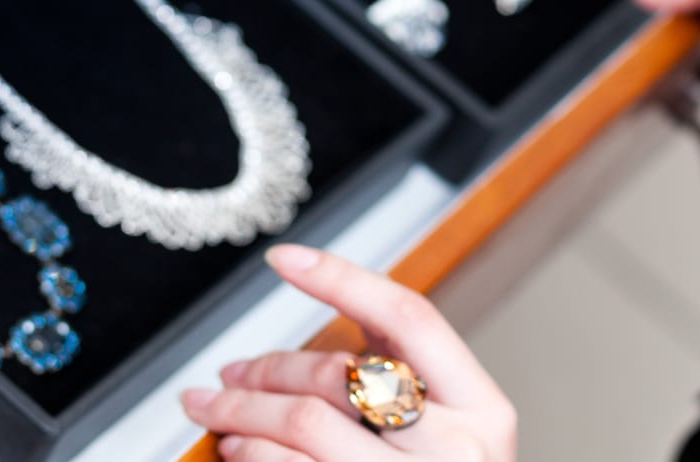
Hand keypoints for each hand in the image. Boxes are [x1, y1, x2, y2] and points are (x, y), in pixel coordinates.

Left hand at [184, 245, 515, 460]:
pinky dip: (248, 459)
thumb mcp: (456, 440)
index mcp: (484, 412)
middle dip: (266, 367)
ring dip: (240, 412)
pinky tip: (235, 456)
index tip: (286, 258)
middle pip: (339, 374)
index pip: (409, 318)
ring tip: (215, 414)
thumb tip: (334, 319)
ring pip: (300, 424)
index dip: (343, 277)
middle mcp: (454, 450)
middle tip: (226, 374)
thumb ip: (411, 383)